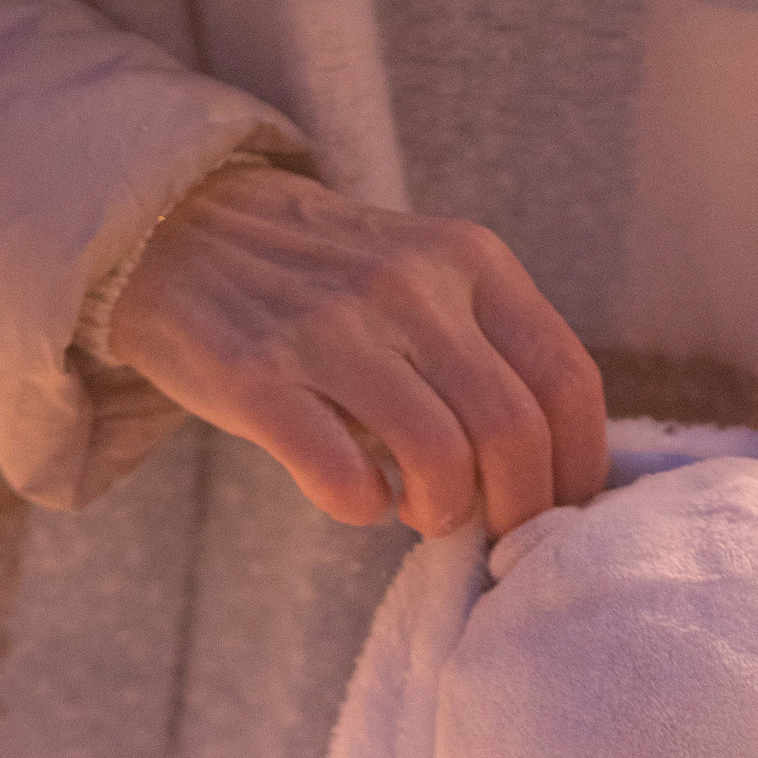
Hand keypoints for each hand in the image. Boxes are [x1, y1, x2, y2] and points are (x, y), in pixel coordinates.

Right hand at [108, 162, 608, 538]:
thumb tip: (554, 475)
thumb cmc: (325, 284)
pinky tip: (358, 497)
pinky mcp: (260, 378)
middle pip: (514, 435)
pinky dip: (364, 509)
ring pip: (441, 462)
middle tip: (486, 529)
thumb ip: (491, 353)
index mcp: (470, 259)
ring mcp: (333, 329)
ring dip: (441, 516)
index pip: (567, 383)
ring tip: (419, 512)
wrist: (180, 227)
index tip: (554, 513)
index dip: (577, 472)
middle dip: (515, 512)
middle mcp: (411, 286)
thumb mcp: (427, 278)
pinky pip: (344, 478)